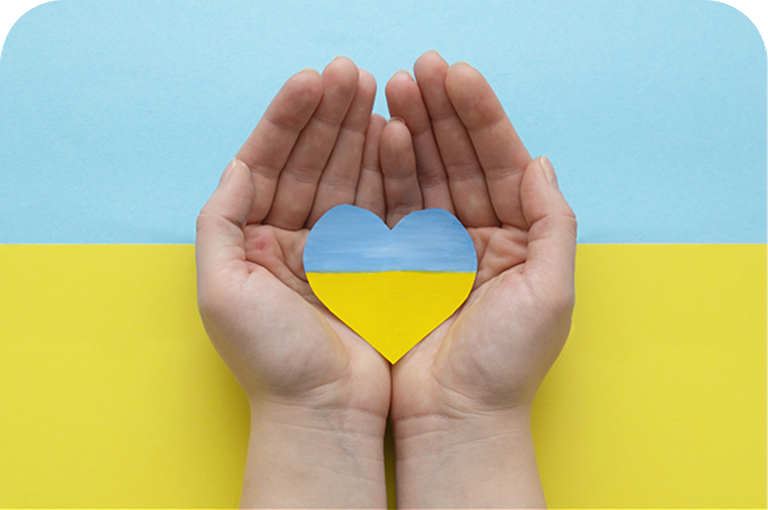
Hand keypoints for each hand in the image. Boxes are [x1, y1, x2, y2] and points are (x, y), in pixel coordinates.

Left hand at [195, 57, 390, 507]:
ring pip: (344, 174)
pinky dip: (385, 169)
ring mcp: (334, 246)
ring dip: (357, 131)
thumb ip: (221, 220)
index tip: (312, 81)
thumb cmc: (271, 360)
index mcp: (252, 238)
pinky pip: (378, 204)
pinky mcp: (371, 260)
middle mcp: (291, 236)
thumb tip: (237, 163)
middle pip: (309, 160)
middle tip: (350, 72)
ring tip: (372, 88)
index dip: (287, 120)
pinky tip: (392, 134)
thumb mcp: (222, 289)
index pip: (268, 162)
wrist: (325, 412)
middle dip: (327, 115)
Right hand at [383, 51, 576, 507]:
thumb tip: (542, 162)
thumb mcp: (550, 291)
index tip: (457, 75)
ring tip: (393, 88)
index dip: (481, 117)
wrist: (454, 417)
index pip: (501, 161)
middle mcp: (479, 233)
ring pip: (426, 174)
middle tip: (419, 68)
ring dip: (412, 130)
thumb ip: (553, 222)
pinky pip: (395, 206)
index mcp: (519, 236)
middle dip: (442, 112)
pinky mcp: (400, 262)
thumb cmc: (506, 364)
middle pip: (461, 159)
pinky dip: (389, 171)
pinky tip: (381, 136)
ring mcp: (437, 245)